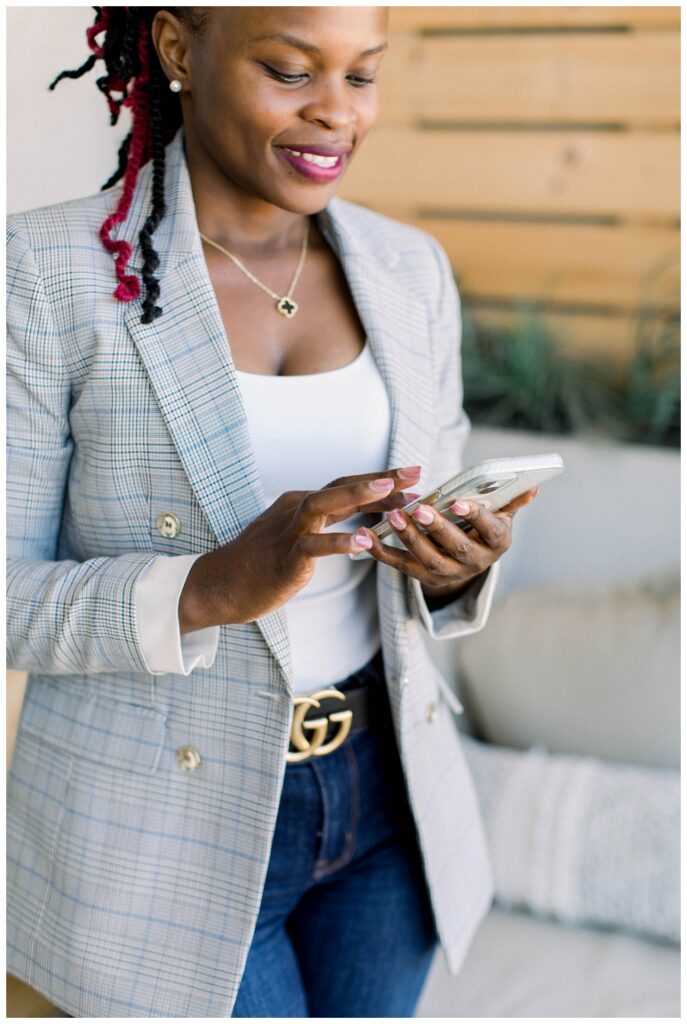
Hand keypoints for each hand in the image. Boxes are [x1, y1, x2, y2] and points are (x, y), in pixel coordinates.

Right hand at [178, 466, 422, 630]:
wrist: (222, 584)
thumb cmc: (261, 563)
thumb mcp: (296, 536)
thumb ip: (325, 525)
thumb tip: (360, 523)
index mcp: (302, 504)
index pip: (346, 485)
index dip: (380, 481)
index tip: (412, 477)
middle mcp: (297, 509)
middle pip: (342, 486)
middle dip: (380, 479)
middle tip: (415, 474)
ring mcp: (290, 531)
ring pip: (325, 504)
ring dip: (359, 496)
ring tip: (392, 494)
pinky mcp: (286, 556)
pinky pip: (315, 545)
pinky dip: (340, 541)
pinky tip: (365, 542)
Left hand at [353, 486, 539, 597]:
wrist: (467, 563)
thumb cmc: (482, 529)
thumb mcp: (500, 516)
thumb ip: (511, 500)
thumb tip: (533, 486)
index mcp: (496, 543)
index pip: (489, 530)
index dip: (474, 518)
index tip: (457, 503)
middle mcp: (475, 563)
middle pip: (456, 549)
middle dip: (437, 529)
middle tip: (420, 510)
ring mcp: (448, 574)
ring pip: (428, 560)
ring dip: (409, 539)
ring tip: (393, 516)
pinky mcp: (424, 578)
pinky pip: (401, 566)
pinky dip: (381, 553)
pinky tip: (365, 537)